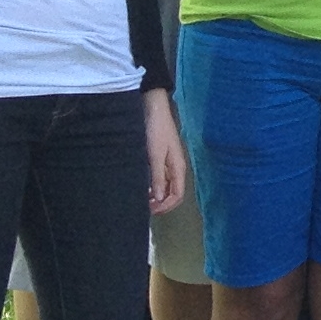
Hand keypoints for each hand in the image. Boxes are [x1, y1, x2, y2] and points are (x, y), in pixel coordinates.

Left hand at [143, 89, 188, 214]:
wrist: (154, 109)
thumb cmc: (157, 130)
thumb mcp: (155, 155)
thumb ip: (158, 177)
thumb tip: (160, 198)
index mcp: (178, 167)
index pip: (177, 195)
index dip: (166, 206)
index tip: (151, 211)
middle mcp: (175, 168)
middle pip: (173, 193)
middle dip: (161, 203)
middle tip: (144, 208)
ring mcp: (168, 163)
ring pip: (166, 186)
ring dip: (156, 196)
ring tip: (142, 200)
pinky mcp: (161, 158)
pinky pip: (160, 178)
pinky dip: (153, 186)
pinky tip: (143, 187)